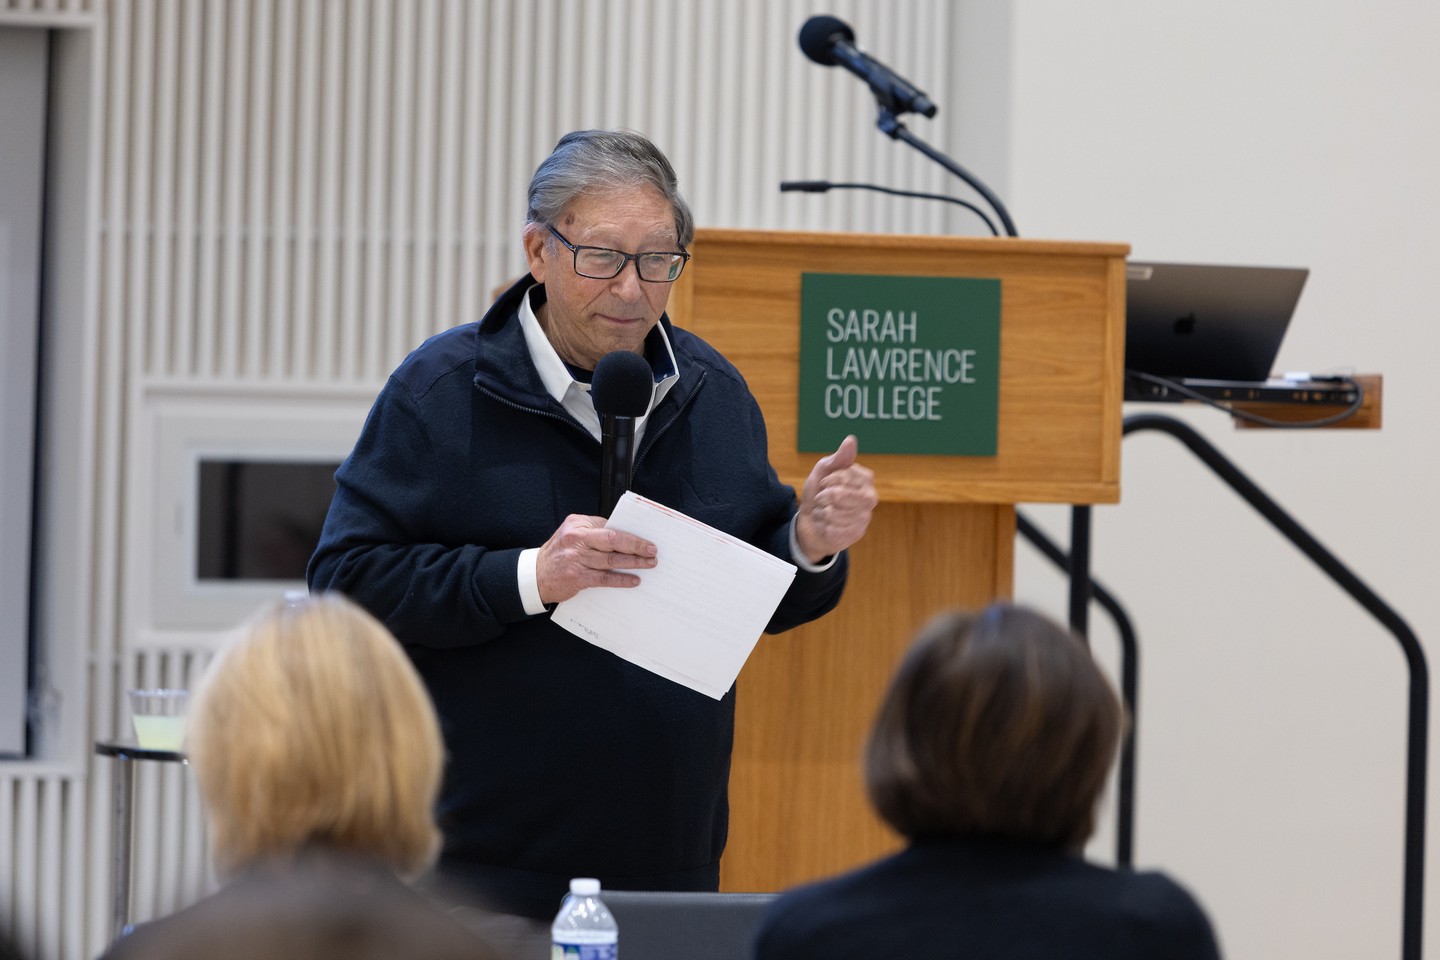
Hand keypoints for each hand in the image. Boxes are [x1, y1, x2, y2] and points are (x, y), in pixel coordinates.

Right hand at [536, 514, 657, 604]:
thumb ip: (593, 531)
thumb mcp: (570, 534)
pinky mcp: (577, 577)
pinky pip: (604, 578)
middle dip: (636, 545)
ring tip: (649, 564)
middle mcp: (577, 540)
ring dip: (633, 562)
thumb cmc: (558, 554)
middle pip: (613, 539)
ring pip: (611, 559)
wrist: (535, 576)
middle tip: (652, 550)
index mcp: (577, 525)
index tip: (646, 537)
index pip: (609, 525)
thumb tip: (623, 535)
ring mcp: (576, 559)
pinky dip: (621, 579)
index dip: (630, 532)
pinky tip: (634, 580)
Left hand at [795, 435, 876, 564]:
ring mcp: (864, 518)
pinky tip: (826, 525)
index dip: (827, 480)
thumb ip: (838, 458)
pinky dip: (822, 525)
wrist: (811, 522)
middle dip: (823, 496)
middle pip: (838, 494)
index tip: (826, 484)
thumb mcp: (823, 472)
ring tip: (825, 512)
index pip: (843, 476)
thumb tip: (850, 439)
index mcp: (866, 479)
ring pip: (833, 512)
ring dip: (821, 511)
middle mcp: (870, 498)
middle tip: (823, 499)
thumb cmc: (820, 494)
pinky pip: (831, 527)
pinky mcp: (855, 534)